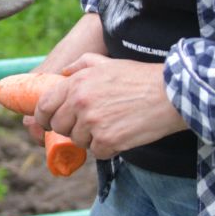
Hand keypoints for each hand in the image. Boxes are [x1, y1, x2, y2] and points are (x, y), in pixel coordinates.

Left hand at [31, 54, 187, 159]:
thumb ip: (82, 65)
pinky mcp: (107, 141)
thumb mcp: (108, 63)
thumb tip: (63, 72)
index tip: (49, 122)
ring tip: (110, 126)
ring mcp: (92, 123)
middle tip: (89, 124)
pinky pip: (97, 152)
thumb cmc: (140, 78)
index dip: (44, 117)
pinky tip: (121, 135)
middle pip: (59, 126)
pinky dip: (108, 148)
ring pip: (78, 141)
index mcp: (76, 84)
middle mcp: (79, 103)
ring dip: (91, 138)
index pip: (44, 106)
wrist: (169, 95)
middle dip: (70, 128)